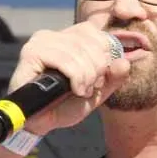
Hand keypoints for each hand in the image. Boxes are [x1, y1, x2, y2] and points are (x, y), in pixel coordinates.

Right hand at [7, 18, 130, 135]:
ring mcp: (42, 41)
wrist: (42, 123)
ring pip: (81, 53)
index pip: (101, 36)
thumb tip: (124, 62)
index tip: (99, 79)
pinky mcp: (32, 53)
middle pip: (94, 43)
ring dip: (86, 78)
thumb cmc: (66, 104)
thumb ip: (114, 77)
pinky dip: (75, 78)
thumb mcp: (98, 91)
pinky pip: (65, 60)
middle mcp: (56, 35)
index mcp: (72, 38)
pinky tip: (73, 89)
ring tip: (79, 91)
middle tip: (88, 88)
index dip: (106, 59)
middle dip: (98, 71)